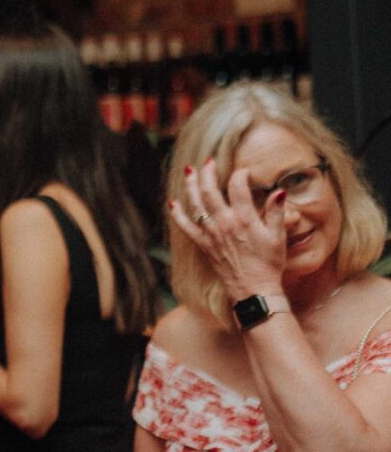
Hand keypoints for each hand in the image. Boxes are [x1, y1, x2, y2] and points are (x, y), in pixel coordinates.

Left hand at [172, 159, 287, 301]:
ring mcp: (211, 234)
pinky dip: (177, 214)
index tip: (243, 171)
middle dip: (207, 174)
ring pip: (195, 205)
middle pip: (210, 192)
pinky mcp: (203, 244)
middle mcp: (224, 224)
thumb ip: (276, 213)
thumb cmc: (269, 264)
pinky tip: (172, 202)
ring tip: (188, 171)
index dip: (240, 175)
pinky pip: (185, 226)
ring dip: (190, 186)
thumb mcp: (278, 237)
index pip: (238, 188)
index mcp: (245, 220)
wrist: (254, 289)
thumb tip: (279, 191)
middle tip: (208, 161)